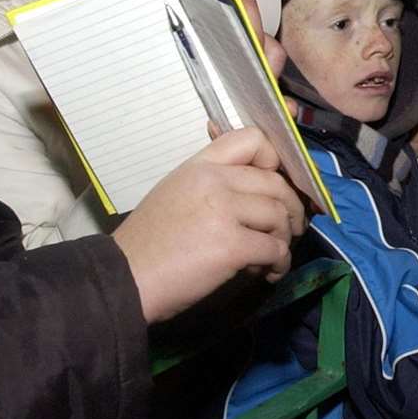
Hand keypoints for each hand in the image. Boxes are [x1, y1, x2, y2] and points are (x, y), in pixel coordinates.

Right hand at [112, 127, 306, 324]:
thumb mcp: (176, 194)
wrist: (124, 279)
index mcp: (199, 166)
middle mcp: (214, 180)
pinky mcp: (231, 244)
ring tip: (271, 258)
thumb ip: (212, 185)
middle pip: (276, 184)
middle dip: (292, 209)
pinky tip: (267, 273)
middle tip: (291, 229)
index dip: (276, 160)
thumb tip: (256, 196)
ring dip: (283, 240)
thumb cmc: (148, 243)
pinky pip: (274, 249)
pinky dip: (278, 263)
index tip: (277, 186)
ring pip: (279, 216)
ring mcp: (223, 210)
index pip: (253, 139)